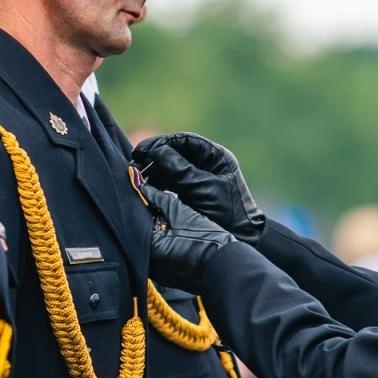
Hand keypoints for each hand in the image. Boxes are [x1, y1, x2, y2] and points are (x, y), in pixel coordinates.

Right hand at [133, 133, 265, 243]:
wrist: (242, 237)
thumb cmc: (228, 212)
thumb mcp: (202, 188)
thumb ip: (179, 169)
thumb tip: (155, 151)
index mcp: (215, 155)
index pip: (184, 140)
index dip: (161, 142)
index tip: (143, 150)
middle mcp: (206, 163)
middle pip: (175, 151)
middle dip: (154, 156)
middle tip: (135, 161)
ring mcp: (198, 176)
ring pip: (171, 166)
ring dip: (154, 170)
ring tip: (137, 175)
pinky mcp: (191, 191)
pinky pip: (171, 181)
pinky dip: (158, 182)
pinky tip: (145, 185)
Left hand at [141, 182, 236, 293]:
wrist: (227, 264)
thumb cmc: (207, 240)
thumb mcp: (181, 213)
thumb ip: (159, 199)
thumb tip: (144, 187)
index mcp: (149, 248)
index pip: (137, 222)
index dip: (145, 208)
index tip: (152, 200)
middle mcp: (149, 264)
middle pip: (143, 236)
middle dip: (152, 223)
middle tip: (165, 213)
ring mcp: (159, 274)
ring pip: (153, 248)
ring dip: (159, 235)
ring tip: (176, 228)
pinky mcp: (169, 278)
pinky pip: (161, 259)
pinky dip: (167, 248)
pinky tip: (181, 241)